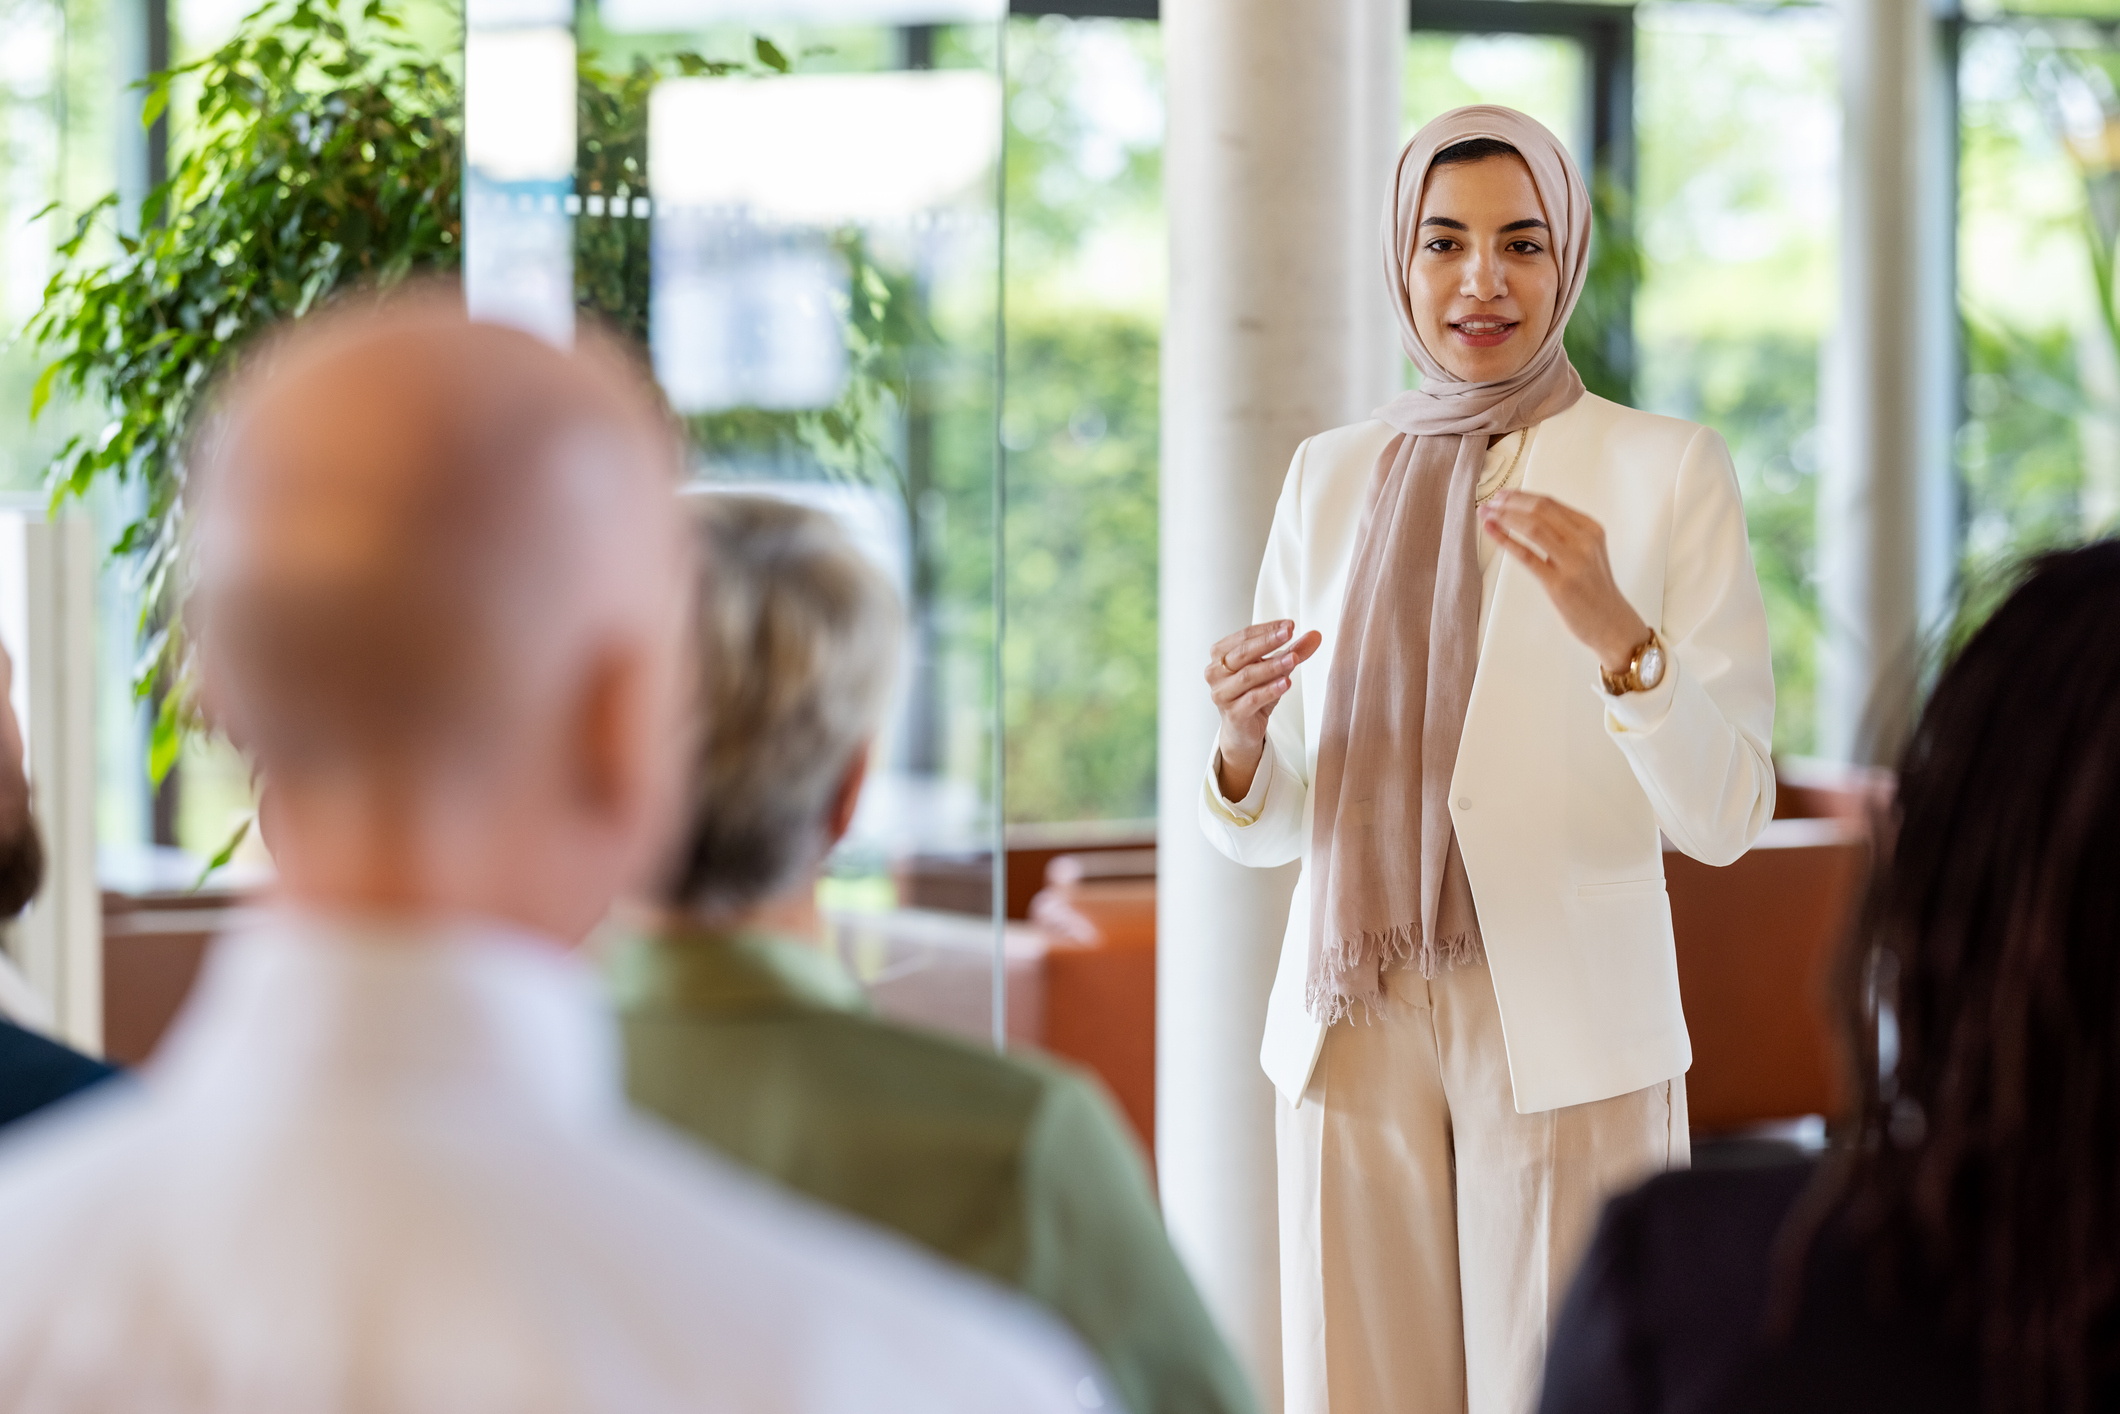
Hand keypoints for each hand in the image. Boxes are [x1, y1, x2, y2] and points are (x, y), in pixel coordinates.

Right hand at [1205, 620, 1321, 799]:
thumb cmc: (1253, 693)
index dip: (1267, 629)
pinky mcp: (1233, 714)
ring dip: (1272, 666)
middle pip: (1242, 653)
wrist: (1242, 730)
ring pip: (1248, 676)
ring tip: (1293, 658)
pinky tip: (1286, 683)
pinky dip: (1270, 690)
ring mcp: (1222, 694)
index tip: (1289, 625)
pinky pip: (1252, 699)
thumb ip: (1292, 651)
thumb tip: (1315, 635)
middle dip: (1267, 642)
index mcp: (1220, 655)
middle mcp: (1215, 673)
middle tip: (1289, 633)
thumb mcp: (1275, 669)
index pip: (1244, 636)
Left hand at [1479, 489, 1649, 672]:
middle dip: (1510, 502)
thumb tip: (1526, 517)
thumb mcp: (1587, 553)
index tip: (1503, 495)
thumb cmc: (1595, 590)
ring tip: (1486, 514)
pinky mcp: (1559, 583)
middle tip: (1490, 502)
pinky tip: (1491, 531)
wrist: (1612, 623)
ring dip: (1504, 517)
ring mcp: (1573, 562)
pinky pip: (1527, 555)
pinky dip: (1505, 539)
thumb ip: (1566, 534)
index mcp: (1591, 529)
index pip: (1551, 503)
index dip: (1522, 496)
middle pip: (1541, 509)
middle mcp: (1584, 541)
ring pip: (1533, 527)